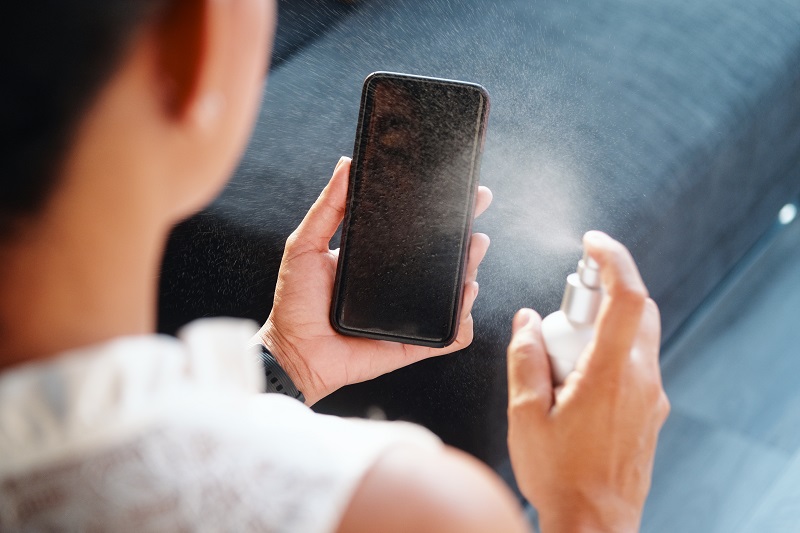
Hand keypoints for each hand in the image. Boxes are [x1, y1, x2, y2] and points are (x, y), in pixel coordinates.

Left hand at [257, 156, 492, 404]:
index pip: (419, 233)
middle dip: (468, 236)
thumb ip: (327, 208)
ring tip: (472, 249)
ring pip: (455, 292)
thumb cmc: (295, 302)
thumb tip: (347, 164)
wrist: (293, 352)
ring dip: (470, 270)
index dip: (442, 212)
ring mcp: (411, 315)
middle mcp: (401, 285)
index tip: (460, 190)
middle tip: (475, 213)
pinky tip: (465, 297)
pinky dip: (465, 319)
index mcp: (381, 261)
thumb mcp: (305, 245)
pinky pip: (452, 334)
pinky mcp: (416, 343)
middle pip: (446, 259)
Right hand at [506, 231, 669, 532]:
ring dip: (601, 331)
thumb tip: (527, 321)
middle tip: (562, 315)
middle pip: (636, 312)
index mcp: (610, 375)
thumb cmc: (560, 476)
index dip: (613, 260)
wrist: (595, 525)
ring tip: (560, 364)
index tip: (592, 244)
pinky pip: (634, 366)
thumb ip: (525, 358)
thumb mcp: (525, 414)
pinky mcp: (650, 412)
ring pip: (635, 339)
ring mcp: (651, 398)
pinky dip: (607, 356)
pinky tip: (575, 387)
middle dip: (600, 296)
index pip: (627, 298)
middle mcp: (641, 381)